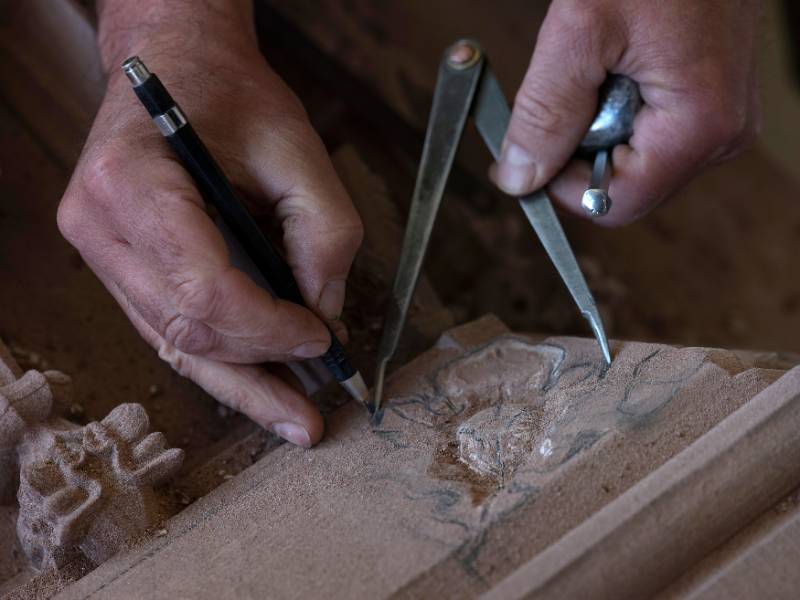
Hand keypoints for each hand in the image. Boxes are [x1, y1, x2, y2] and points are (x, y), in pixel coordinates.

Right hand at [57, 1, 362, 446]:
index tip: (321, 338)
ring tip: (291, 420)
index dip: (268, 327)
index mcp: (134, 182)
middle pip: (184, 328)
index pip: (203, 287)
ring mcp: (100, 253)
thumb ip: (325, 233)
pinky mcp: (118, 269)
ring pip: (173, 344)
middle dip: (258, 371)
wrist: (179, 70)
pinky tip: (260, 388)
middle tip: (313, 411)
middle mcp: (99, 225)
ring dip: (239, 386)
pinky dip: (221, 362)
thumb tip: (324, 313)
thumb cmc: (233, 99)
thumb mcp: (300, 150)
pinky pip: (170, 330)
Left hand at [492, 0, 760, 224]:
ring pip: (632, 160)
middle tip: (572, 86)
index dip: (562, 184)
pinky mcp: (708, 101)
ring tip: (601, 64)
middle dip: (580, 149)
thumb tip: (519, 178)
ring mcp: (718, 118)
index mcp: (699, 126)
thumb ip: (544, 114)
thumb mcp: (579, 33)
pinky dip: (617, 107)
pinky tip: (618, 63)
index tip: (532, 148)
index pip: (614, 204)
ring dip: (597, 124)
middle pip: (623, 186)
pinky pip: (648, 131)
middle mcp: (720, 133)